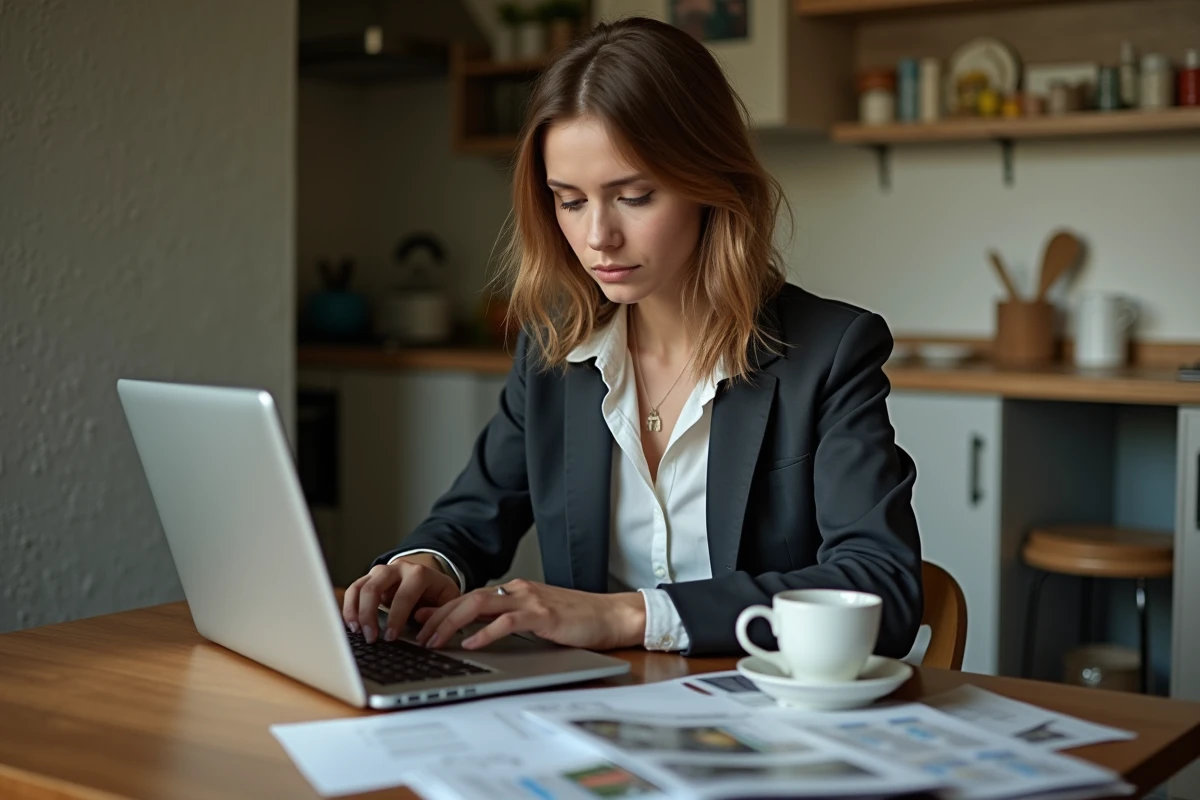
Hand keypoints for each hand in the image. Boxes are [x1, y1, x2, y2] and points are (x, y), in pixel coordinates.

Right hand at [342, 555, 460, 643]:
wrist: (428, 577)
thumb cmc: (437, 593)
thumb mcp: (447, 600)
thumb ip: (439, 610)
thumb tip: (419, 617)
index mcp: (419, 573)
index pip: (404, 595)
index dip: (396, 617)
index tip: (391, 637)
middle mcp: (396, 569)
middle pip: (375, 587)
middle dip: (369, 614)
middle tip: (371, 637)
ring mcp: (380, 572)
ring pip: (360, 587)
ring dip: (355, 611)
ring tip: (357, 631)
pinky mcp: (369, 579)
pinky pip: (353, 590)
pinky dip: (349, 607)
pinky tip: (351, 625)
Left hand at [412, 579, 646, 651]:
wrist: (612, 615)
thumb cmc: (578, 620)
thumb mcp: (537, 618)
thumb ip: (510, 620)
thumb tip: (477, 632)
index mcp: (515, 591)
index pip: (469, 597)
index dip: (441, 608)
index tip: (418, 620)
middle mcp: (518, 590)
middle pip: (467, 598)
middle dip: (437, 617)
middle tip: (416, 635)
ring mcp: (530, 600)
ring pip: (479, 605)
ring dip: (451, 623)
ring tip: (433, 640)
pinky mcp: (543, 615)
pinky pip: (506, 622)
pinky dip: (484, 633)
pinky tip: (470, 644)